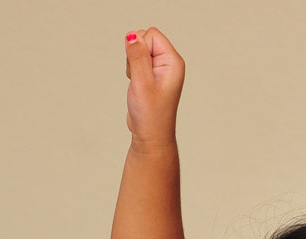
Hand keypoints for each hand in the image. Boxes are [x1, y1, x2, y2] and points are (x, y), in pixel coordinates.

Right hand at [124, 28, 184, 147]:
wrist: (150, 136)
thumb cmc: (151, 115)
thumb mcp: (142, 83)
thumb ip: (137, 56)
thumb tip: (131, 35)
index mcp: (173, 62)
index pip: (151, 34)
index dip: (140, 48)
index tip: (141, 70)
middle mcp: (168, 63)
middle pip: (144, 39)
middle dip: (135, 55)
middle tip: (139, 79)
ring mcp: (159, 69)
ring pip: (138, 50)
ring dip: (132, 65)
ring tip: (139, 85)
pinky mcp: (151, 75)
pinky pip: (136, 61)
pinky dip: (132, 71)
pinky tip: (137, 87)